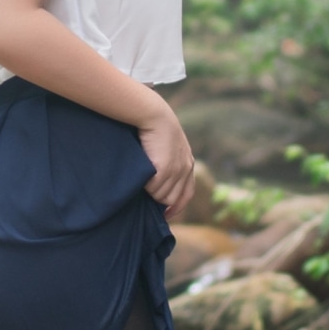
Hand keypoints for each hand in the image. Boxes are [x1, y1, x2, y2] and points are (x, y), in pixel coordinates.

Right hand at [138, 99, 194, 218]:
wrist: (154, 115)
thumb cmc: (154, 128)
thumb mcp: (168, 146)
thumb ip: (168, 161)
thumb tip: (157, 181)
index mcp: (188, 164)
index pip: (186, 194)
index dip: (176, 207)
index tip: (166, 215)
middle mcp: (186, 170)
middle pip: (171, 198)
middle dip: (158, 199)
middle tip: (144, 193)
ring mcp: (176, 171)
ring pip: (160, 196)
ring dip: (149, 191)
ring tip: (141, 179)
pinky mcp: (165, 170)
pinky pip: (152, 188)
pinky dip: (144, 185)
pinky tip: (140, 175)